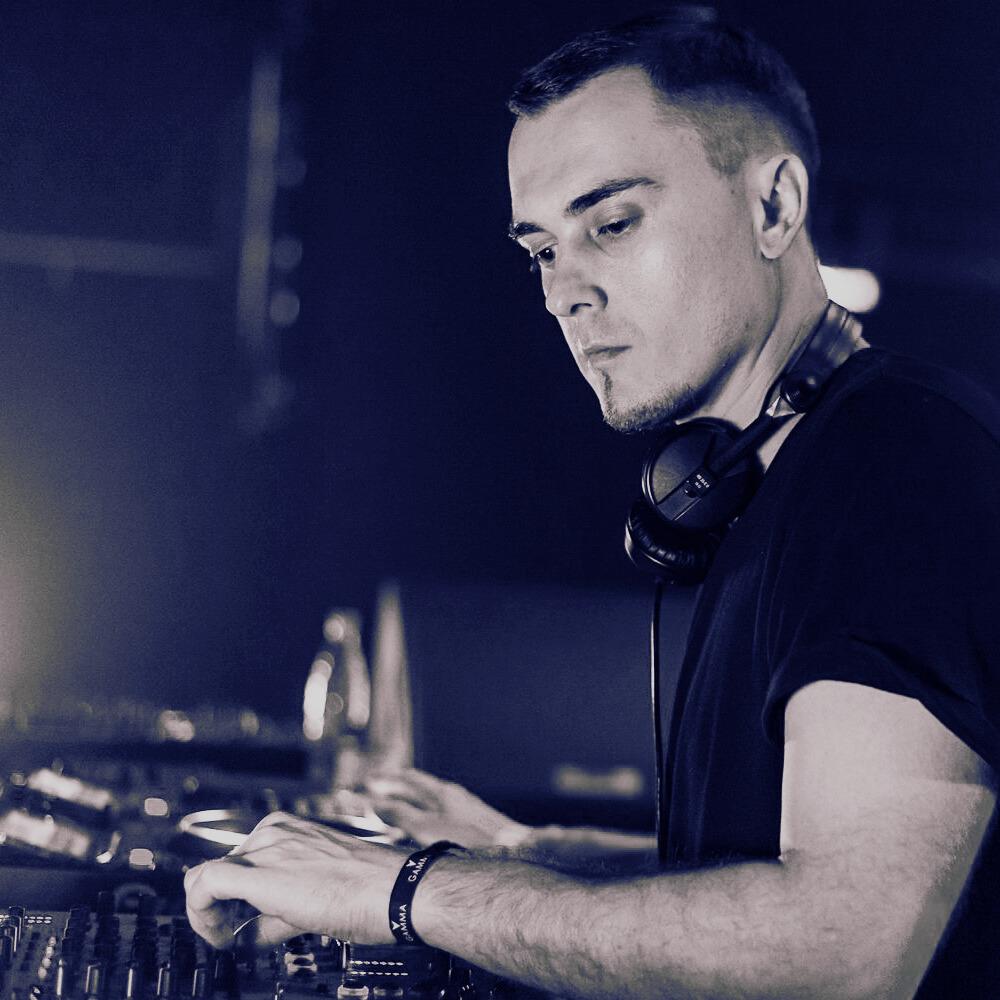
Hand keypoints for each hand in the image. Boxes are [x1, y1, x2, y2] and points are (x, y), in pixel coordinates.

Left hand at [184, 811, 404, 948]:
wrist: (396, 890)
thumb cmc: (372, 892)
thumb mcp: (316, 892)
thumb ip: (277, 909)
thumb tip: (250, 933)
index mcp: (289, 829)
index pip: (236, 861)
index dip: (227, 900)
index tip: (236, 924)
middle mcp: (274, 831)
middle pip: (218, 870)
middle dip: (221, 909)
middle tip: (235, 937)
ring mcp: (267, 847)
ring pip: (204, 877)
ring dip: (210, 914)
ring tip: (232, 940)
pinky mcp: (261, 871)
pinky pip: (204, 885)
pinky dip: (200, 915)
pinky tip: (222, 938)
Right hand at [364, 768, 528, 847]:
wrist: (511, 849)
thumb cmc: (469, 840)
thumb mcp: (425, 827)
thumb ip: (399, 813)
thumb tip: (375, 802)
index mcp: (441, 792)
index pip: (408, 778)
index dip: (386, 779)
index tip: (368, 781)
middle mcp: (453, 796)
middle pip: (419, 788)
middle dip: (396, 789)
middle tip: (375, 792)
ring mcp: (464, 809)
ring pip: (430, 801)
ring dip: (410, 803)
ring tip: (394, 812)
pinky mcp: (472, 824)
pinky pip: (441, 815)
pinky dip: (425, 818)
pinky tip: (424, 833)